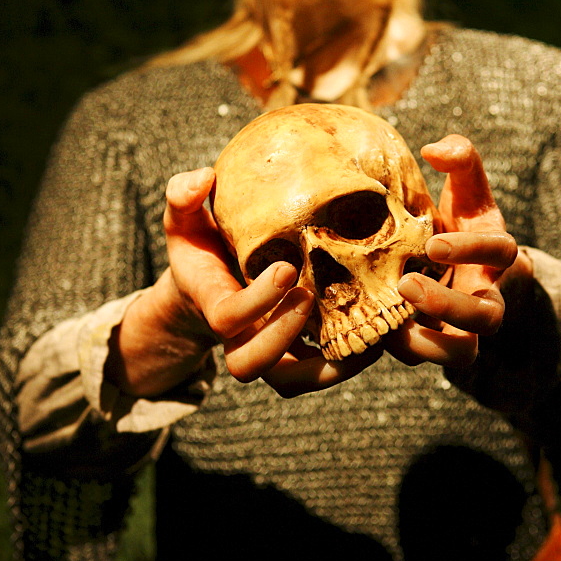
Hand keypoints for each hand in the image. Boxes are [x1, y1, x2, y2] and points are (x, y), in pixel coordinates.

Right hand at [109, 167, 379, 397]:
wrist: (208, 281)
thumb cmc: (201, 244)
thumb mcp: (185, 217)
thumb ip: (183, 196)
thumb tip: (203, 179)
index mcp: (212, 302)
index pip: (227, 318)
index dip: (258, 301)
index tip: (287, 267)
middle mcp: (237, 337)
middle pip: (249, 363)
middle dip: (282, 335)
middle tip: (311, 294)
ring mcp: (265, 350)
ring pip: (288, 381)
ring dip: (326, 367)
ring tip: (363, 334)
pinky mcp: (292, 355)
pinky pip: (315, 376)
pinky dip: (344, 366)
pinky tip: (377, 337)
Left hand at [392, 135, 523, 367]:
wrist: (454, 264)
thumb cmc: (459, 219)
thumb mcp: (465, 187)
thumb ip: (460, 158)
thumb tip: (433, 149)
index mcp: (495, 253)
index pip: (502, 252)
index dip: (472, 250)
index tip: (433, 244)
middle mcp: (486, 294)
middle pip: (487, 317)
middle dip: (448, 306)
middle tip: (405, 284)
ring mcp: (464, 326)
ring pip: (463, 353)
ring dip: (428, 343)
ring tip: (389, 325)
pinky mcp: (437, 343)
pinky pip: (425, 359)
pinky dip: (401, 349)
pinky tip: (370, 328)